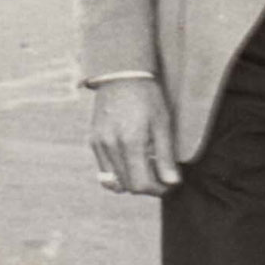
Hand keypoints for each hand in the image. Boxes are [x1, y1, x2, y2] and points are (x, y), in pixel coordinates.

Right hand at [90, 77, 178, 197]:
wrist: (122, 74)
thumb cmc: (147, 96)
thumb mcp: (162, 123)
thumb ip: (165, 155)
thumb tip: (172, 182)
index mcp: (129, 142)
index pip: (140, 184)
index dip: (157, 189)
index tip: (169, 184)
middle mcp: (110, 146)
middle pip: (127, 186)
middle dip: (146, 186)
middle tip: (161, 177)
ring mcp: (98, 145)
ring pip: (113, 181)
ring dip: (131, 182)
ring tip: (147, 169)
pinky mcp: (93, 141)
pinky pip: (104, 170)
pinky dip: (118, 173)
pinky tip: (132, 161)